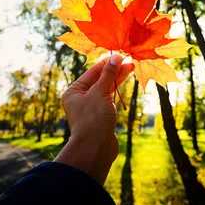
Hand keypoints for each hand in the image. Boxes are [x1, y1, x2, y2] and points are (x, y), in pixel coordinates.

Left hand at [54, 54, 132, 184]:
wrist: (94, 149)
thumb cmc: (93, 119)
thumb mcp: (100, 93)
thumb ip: (108, 74)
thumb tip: (115, 57)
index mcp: (73, 91)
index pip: (92, 72)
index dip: (107, 62)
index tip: (120, 54)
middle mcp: (80, 98)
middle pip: (99, 79)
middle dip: (114, 70)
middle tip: (129, 60)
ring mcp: (91, 107)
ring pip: (105, 89)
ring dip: (117, 79)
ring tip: (130, 67)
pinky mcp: (100, 116)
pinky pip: (109, 99)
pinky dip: (116, 90)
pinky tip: (124, 82)